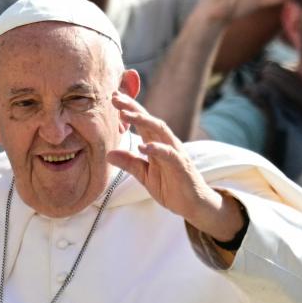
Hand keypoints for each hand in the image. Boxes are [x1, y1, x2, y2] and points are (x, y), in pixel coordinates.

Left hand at [109, 93, 243, 242]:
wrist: (193, 205)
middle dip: (133, 108)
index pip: (142, 122)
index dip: (129, 109)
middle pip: (150, 120)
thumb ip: (130, 163)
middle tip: (115, 99)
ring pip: (160, 131)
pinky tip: (143, 146)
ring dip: (143, 121)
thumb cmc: (171, 187)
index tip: (113, 98)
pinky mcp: (182, 166)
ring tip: (125, 115)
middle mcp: (167, 143)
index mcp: (157, 144)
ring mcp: (176, 153)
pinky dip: (157, 148)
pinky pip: (169, 154)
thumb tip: (108, 154)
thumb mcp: (145, 175)